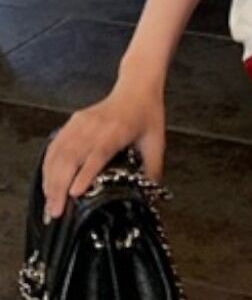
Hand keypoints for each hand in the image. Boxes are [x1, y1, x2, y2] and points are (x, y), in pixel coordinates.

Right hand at [41, 81, 165, 220]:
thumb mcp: (156, 141)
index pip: (98, 154)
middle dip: (60, 186)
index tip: (75, 193)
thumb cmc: (147, 114)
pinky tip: (47, 182)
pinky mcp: (73, 122)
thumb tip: (150, 195)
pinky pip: (55, 145)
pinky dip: (48, 166)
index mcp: (118, 130)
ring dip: (50, 180)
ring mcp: (81, 123)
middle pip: (72, 157)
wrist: (137, 88)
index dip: (85, 174)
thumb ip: (152, 168)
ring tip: (49, 203)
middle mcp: (96, 125)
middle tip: (56, 211)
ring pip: (59, 153)